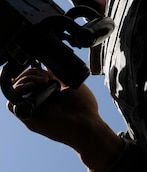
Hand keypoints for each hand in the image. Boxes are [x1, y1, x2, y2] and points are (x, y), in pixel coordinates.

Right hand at [7, 67, 122, 170]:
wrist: (88, 124)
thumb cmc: (85, 108)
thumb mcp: (72, 85)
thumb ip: (59, 77)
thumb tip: (48, 68)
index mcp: (48, 95)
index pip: (32, 80)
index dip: (35, 72)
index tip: (47, 72)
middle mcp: (39, 103)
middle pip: (22, 83)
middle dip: (30, 74)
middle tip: (45, 77)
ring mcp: (33, 111)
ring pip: (15, 92)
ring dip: (24, 80)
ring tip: (41, 81)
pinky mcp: (30, 120)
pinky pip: (12, 105)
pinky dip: (17, 93)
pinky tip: (32, 87)